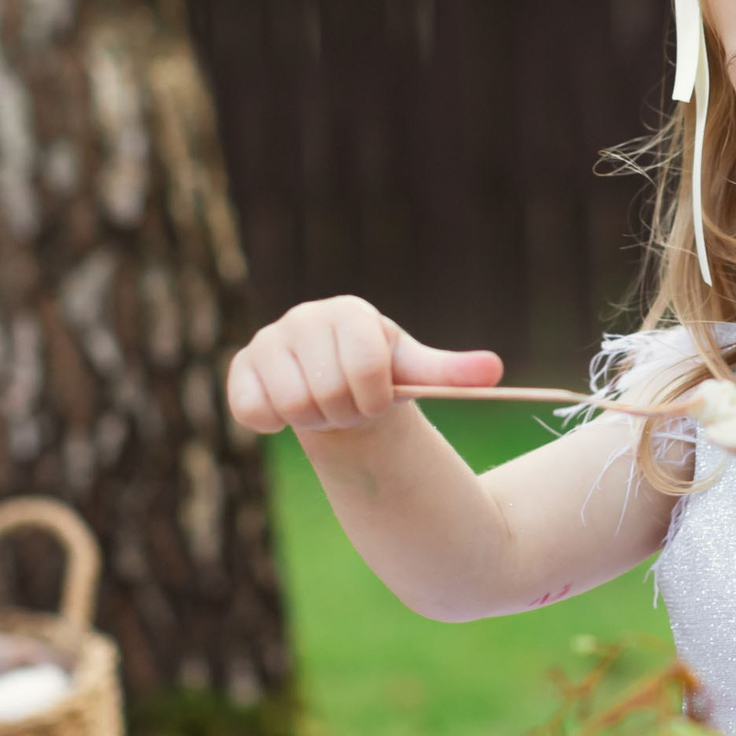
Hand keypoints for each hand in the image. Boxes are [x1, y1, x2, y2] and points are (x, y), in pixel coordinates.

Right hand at [225, 295, 501, 434]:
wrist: (335, 387)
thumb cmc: (379, 375)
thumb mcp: (415, 371)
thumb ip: (452, 371)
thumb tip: (495, 371)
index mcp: (351, 313)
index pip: (368, 367)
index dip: (376, 399)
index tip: (376, 399)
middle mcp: (304, 318)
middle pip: (330, 391)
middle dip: (346, 413)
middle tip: (348, 405)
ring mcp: (267, 341)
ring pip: (292, 405)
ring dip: (314, 420)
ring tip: (322, 406)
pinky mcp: (240, 369)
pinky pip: (251, 410)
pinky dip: (274, 423)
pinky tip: (287, 410)